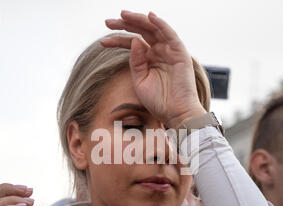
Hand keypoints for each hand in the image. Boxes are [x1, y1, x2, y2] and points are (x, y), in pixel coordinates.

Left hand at [101, 10, 205, 128]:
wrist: (176, 114)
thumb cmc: (159, 102)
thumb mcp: (140, 80)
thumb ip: (135, 61)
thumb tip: (133, 40)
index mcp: (149, 59)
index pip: (131, 43)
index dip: (117, 40)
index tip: (102, 42)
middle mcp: (159, 52)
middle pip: (141, 32)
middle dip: (124, 25)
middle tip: (108, 22)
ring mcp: (170, 51)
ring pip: (153, 29)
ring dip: (138, 19)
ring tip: (123, 15)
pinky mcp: (180, 52)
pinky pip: (169, 33)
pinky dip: (160, 23)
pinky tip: (149, 16)